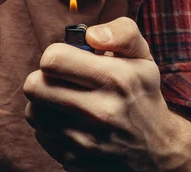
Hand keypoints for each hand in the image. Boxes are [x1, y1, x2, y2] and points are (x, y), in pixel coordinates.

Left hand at [23, 17, 187, 170]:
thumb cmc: (142, 94)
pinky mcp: (74, 160)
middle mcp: (101, 112)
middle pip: (34, 86)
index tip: (68, 60)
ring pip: (32, 112)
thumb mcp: (142, 57)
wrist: (158, 150)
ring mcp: (86, 140)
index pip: (53, 59)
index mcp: (117, 79)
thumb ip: (121, 32)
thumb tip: (91, 36)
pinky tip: (71, 122)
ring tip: (64, 100)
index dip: (55, 54)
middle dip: (44, 77)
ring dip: (44, 102)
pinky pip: (41, 135)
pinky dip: (51, 126)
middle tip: (61, 79)